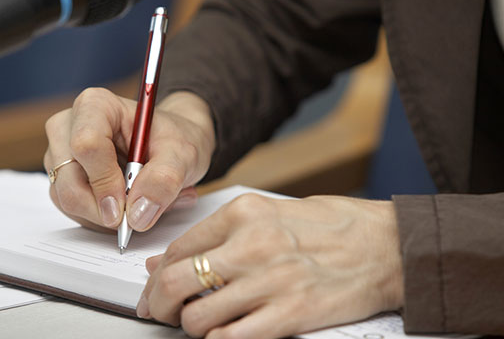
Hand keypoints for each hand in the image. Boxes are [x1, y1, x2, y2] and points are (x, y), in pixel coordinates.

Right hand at [43, 89, 214, 230]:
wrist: (171, 147)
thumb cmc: (173, 141)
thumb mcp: (183, 155)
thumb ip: (164, 180)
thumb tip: (138, 214)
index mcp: (96, 105)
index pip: (86, 145)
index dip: (105, 181)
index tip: (127, 208)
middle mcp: (69, 127)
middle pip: (69, 182)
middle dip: (105, 208)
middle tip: (139, 214)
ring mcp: (61, 155)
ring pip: (69, 202)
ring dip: (108, 216)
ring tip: (142, 203)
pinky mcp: (62, 180)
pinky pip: (73, 211)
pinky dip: (103, 218)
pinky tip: (128, 206)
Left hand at [139, 193, 403, 338]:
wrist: (385, 246)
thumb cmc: (332, 226)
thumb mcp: (271, 213)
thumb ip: (220, 235)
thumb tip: (171, 259)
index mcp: (245, 213)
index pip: (179, 248)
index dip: (158, 274)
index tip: (155, 286)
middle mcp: (251, 245)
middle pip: (176, 282)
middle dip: (158, 304)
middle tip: (159, 311)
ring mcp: (270, 281)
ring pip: (198, 316)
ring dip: (190, 325)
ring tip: (200, 323)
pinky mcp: (289, 315)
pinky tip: (224, 334)